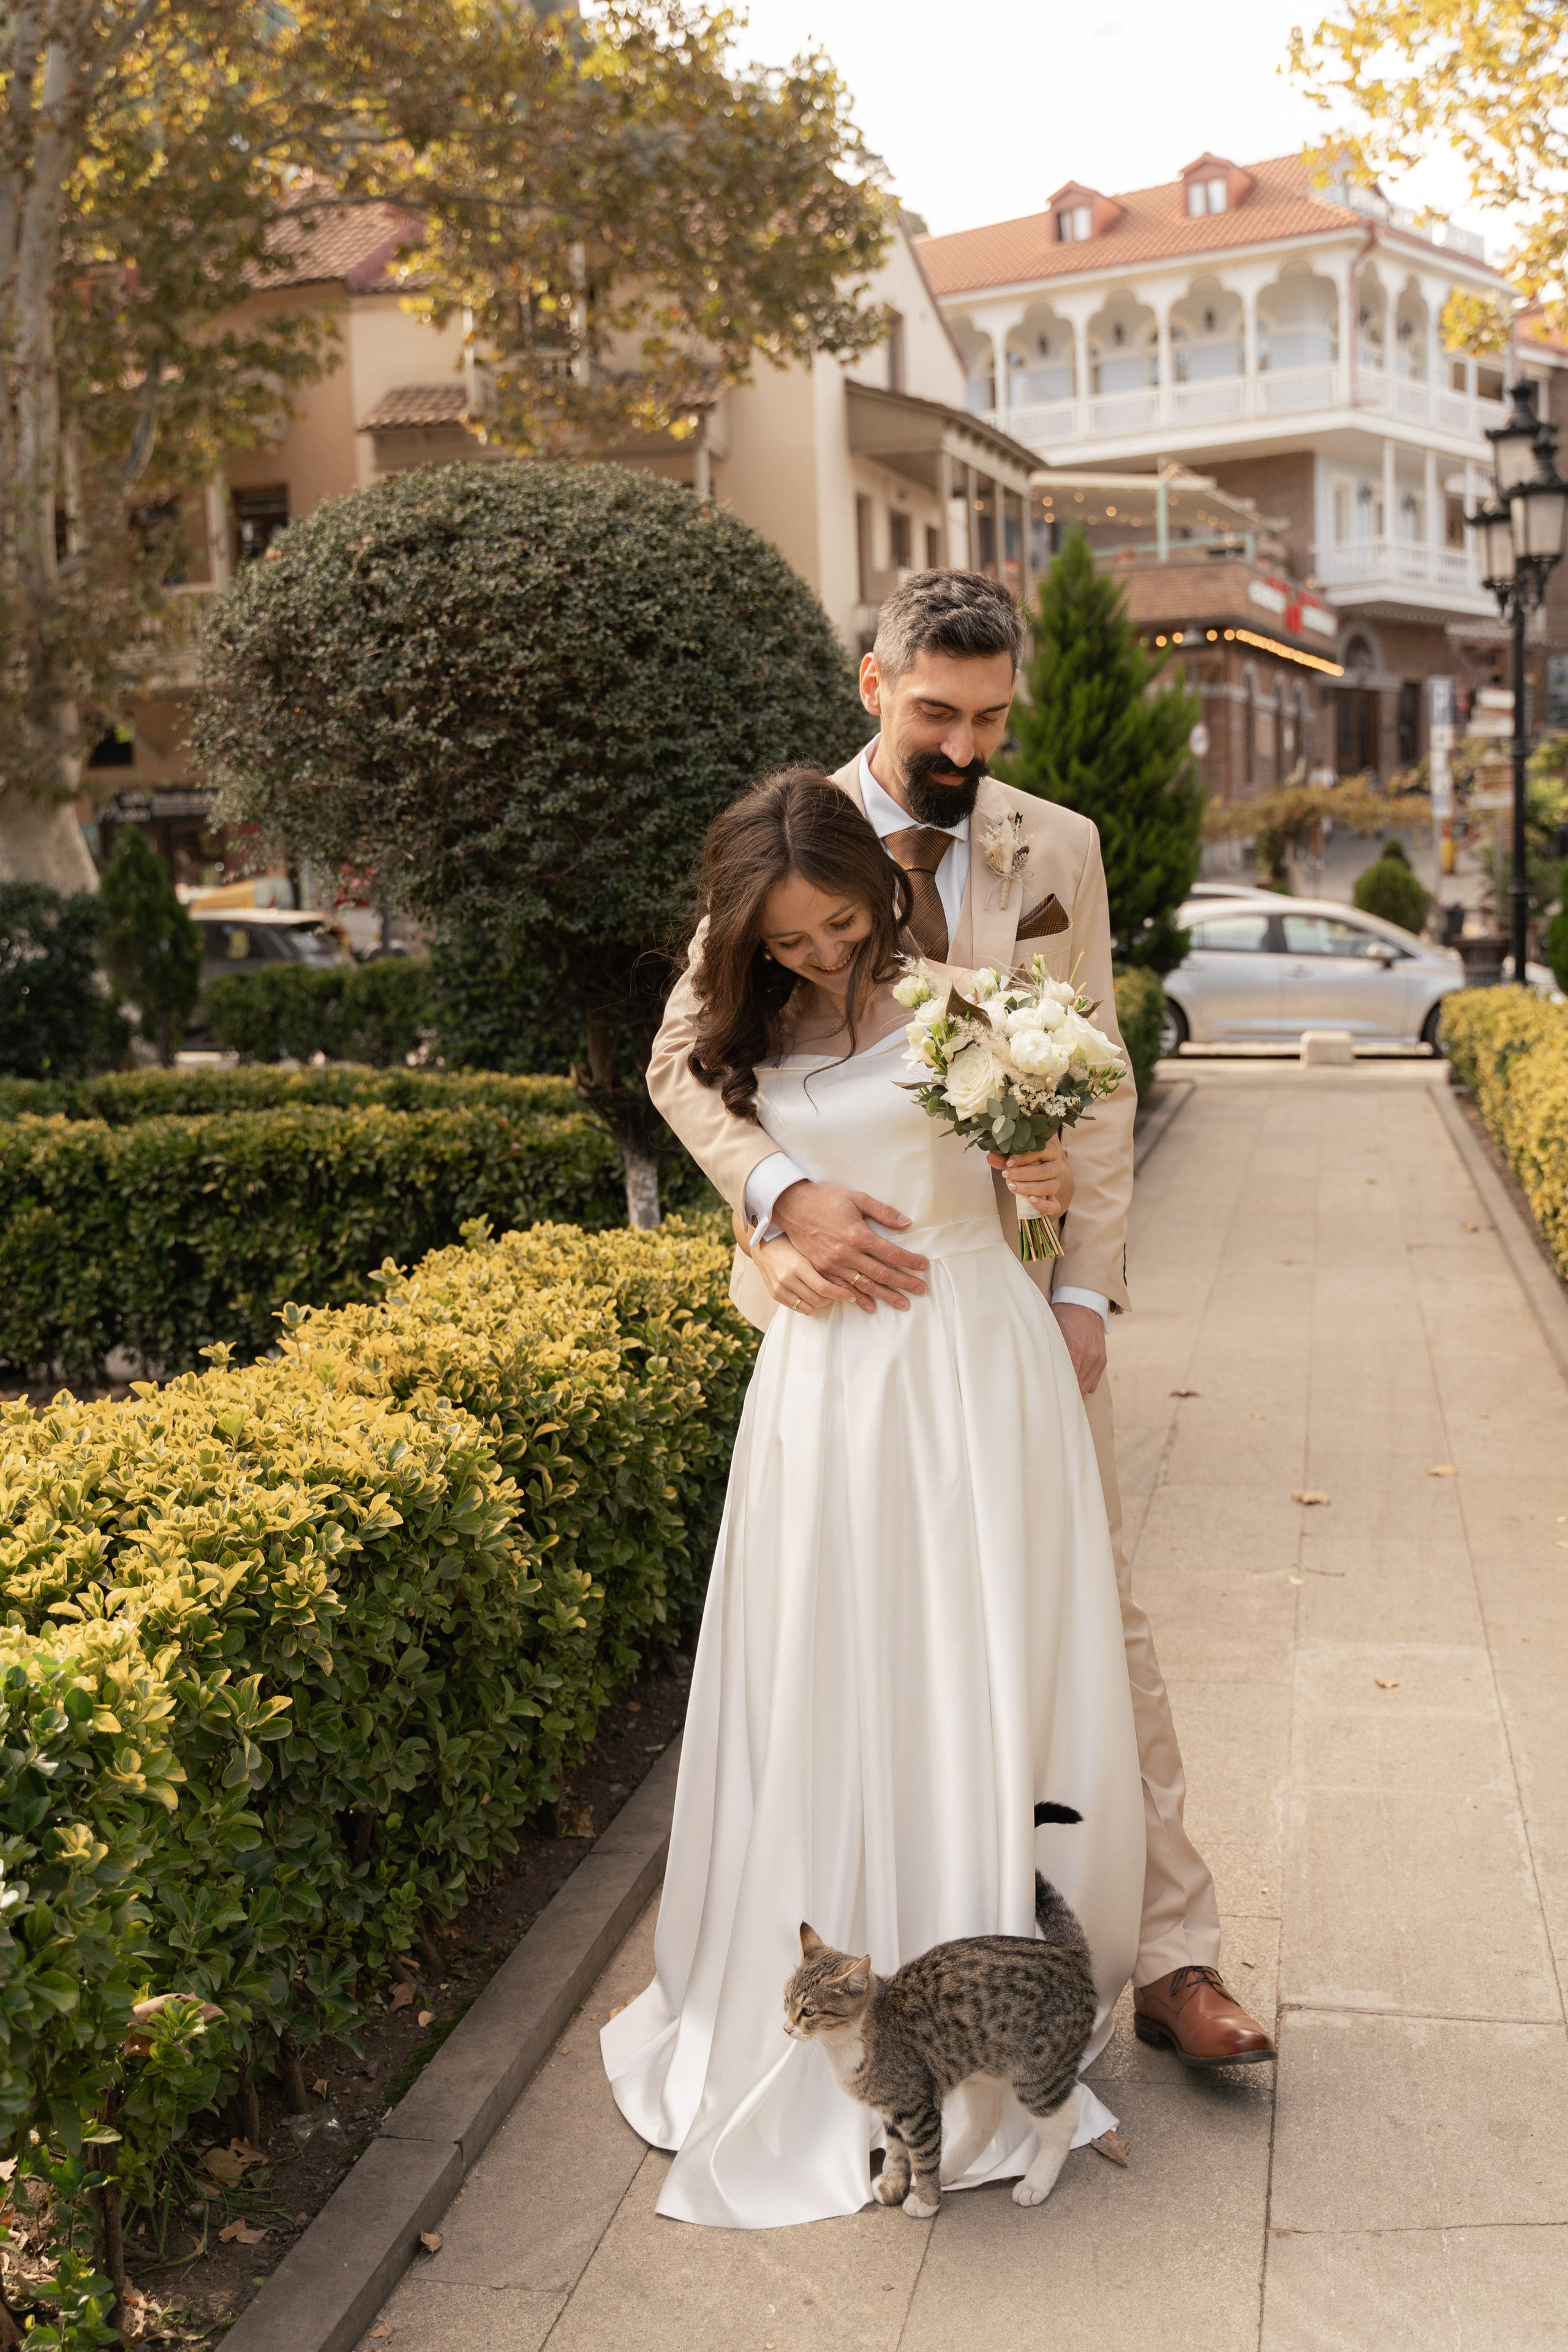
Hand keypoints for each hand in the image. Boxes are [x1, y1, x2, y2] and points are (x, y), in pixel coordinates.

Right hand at [749, 1234, 854, 1316]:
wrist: (763, 1245)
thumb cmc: (790, 1242)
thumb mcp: (808, 1249)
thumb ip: (824, 1264)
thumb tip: (848, 1278)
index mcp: (798, 1265)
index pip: (824, 1288)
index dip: (841, 1294)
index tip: (852, 1295)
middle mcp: (787, 1279)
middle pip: (818, 1300)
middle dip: (834, 1299)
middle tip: (842, 1293)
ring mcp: (779, 1289)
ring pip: (809, 1308)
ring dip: (822, 1304)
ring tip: (828, 1295)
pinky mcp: (775, 1295)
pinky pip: (798, 1308)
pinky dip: (810, 1305)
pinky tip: (814, 1296)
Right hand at [774, 1180, 928, 1312]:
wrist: (791, 1206)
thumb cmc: (826, 1199)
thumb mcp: (856, 1197)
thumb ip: (882, 1211)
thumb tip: (906, 1223)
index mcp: (857, 1235)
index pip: (891, 1253)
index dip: (910, 1261)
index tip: (924, 1266)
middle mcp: (846, 1253)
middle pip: (881, 1273)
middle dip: (904, 1283)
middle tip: (922, 1290)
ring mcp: (832, 1265)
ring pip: (864, 1285)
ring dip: (885, 1296)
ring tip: (903, 1304)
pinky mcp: (821, 1270)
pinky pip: (842, 1289)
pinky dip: (858, 1299)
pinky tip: (870, 1306)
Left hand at [986, 1135, 1072, 1217]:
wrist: (1034, 1172)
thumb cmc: (1023, 1161)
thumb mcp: (1014, 1156)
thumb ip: (1004, 1157)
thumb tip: (990, 1158)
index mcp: (1051, 1150)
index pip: (1042, 1151)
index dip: (1025, 1157)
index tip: (1009, 1163)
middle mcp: (1057, 1166)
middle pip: (1045, 1171)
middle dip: (1023, 1174)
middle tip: (1007, 1175)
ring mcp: (1057, 1183)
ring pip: (1049, 1187)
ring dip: (1029, 1188)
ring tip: (1012, 1186)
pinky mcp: (1054, 1198)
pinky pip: (1054, 1206)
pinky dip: (1043, 1205)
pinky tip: (1030, 1200)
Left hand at [1052, 1301, 1105, 1395]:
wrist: (1084, 1303)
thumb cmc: (1063, 1316)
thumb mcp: (1052, 1333)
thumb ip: (1051, 1354)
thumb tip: (1041, 1372)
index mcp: (1074, 1351)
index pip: (1068, 1383)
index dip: (1059, 1393)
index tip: (1051, 1398)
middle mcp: (1088, 1358)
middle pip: (1078, 1389)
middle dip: (1068, 1394)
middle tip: (1055, 1397)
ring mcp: (1097, 1360)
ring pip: (1087, 1388)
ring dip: (1077, 1390)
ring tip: (1065, 1391)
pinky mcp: (1102, 1360)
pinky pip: (1094, 1382)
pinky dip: (1086, 1384)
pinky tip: (1076, 1381)